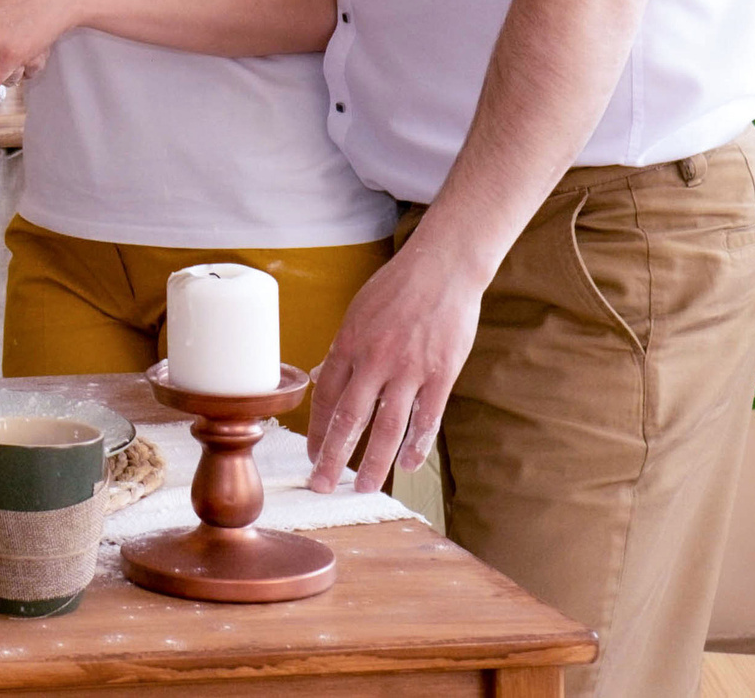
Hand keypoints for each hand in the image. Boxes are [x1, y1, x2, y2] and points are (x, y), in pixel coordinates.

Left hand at [305, 241, 485, 494]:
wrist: (443, 267)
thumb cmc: (397, 288)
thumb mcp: (358, 312)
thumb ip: (344, 348)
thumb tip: (323, 376)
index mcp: (349, 342)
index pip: (325, 396)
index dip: (317, 429)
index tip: (312, 453)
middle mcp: (375, 359)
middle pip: (350, 419)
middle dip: (333, 456)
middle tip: (322, 484)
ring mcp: (410, 369)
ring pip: (388, 427)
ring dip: (374, 462)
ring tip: (363, 487)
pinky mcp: (442, 374)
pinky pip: (427, 419)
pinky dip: (416, 446)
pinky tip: (407, 466)